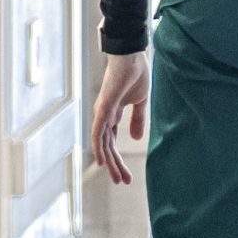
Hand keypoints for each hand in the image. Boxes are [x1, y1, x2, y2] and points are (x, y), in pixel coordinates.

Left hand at [90, 50, 150, 185]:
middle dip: (115, 166)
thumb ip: (137, 120)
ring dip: (110, 162)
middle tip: (123, 182)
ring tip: (117, 178)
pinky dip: (99, 148)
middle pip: (107, 147)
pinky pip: (98, 132)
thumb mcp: (139, 101)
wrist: (131, 56)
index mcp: (113, 114)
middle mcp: (104, 116)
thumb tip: (135, 139)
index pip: (112, 141)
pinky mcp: (104, 108)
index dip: (118, 158)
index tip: (126, 174)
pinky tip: (102, 161)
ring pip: (103, 144)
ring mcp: (102, 113)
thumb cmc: (135, 73)